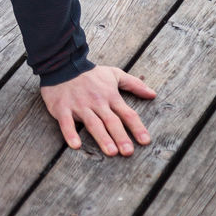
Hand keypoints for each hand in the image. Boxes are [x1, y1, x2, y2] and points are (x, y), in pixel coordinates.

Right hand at [40, 64, 155, 156]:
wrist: (62, 63)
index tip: (145, 141)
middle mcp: (97, 102)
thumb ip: (134, 84)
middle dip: (120, 136)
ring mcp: (79, 105)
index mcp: (110, 96)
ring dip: (102, 137)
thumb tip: (153, 94)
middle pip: (111, 121)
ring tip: (111, 151)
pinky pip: (67, 122)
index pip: (127, 113)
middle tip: (128, 152)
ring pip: (92, 123)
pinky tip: (75, 145)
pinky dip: (70, 133)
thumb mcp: (114, 74)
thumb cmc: (90, 73)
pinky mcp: (62, 108)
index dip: (137, 127)